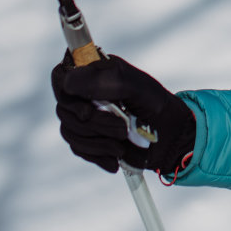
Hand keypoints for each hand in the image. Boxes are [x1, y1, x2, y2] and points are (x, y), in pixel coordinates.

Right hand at [52, 53, 197, 174]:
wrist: (169, 136)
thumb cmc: (154, 104)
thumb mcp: (134, 86)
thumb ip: (103, 80)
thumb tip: (67, 81)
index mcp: (94, 73)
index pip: (60, 76)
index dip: (65, 91)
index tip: (86, 108)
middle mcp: (85, 94)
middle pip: (65, 108)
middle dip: (94, 123)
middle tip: (122, 128)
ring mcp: (84, 117)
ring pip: (70, 131)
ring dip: (98, 141)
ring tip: (124, 142)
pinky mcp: (88, 140)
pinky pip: (78, 149)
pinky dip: (98, 154)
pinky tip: (116, 157)